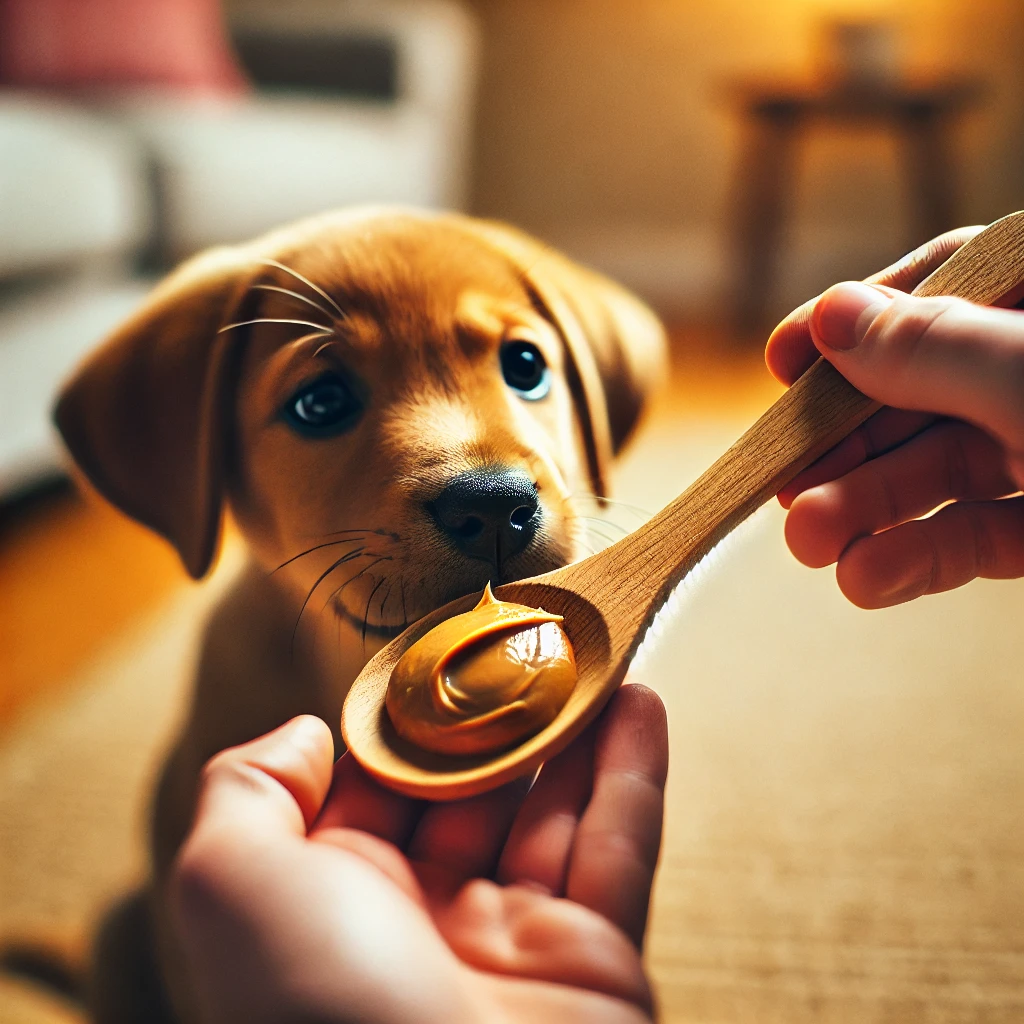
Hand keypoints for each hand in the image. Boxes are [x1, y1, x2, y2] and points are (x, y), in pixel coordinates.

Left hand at [170, 685, 667, 1023]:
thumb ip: (248, 791)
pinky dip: (634, 774)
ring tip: (592, 652)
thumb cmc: (312, 1011)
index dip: (411, 717)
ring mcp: (518, 945)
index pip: (381, 786)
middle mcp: (427, 921)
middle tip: (531, 639)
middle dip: (502, 716)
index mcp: (339, 905)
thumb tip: (305, 734)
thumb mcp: (228, 882)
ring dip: (578, 729)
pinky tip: (641, 702)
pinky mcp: (597, 964)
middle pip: (476, 792)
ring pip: (556, 810)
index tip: (442, 649)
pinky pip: (621, 850)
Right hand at [765, 228, 1023, 607]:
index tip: (782, 363)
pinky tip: (867, 578)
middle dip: (845, 444)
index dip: (853, 322)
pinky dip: (922, 558)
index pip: (942, 285)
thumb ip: (935, 348)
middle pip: (922, 392)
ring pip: (943, 471)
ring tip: (809, 546)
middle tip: (783, 485)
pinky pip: (982, 536)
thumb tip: (830, 315)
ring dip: (867, 511)